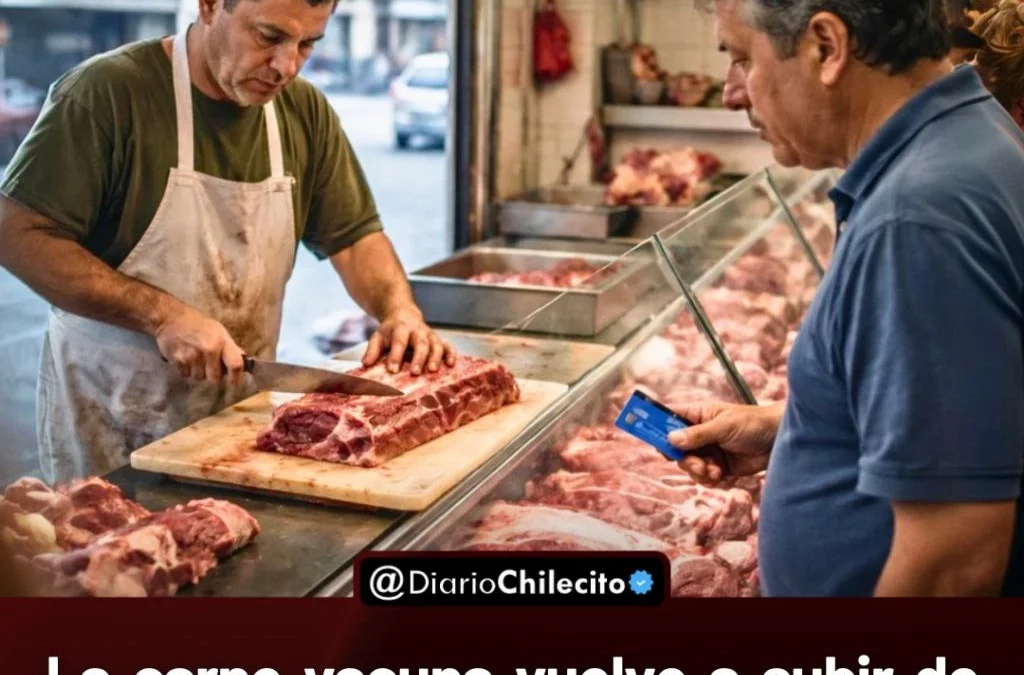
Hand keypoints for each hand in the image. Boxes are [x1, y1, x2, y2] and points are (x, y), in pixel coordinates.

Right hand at [153, 302, 244, 384]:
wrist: (170, 318)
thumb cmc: (198, 324)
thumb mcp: (218, 331)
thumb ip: (229, 347)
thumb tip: (243, 361)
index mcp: (221, 342)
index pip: (235, 365)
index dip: (236, 377)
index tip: (233, 383)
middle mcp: (209, 350)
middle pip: (215, 378)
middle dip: (213, 375)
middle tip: (209, 366)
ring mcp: (192, 357)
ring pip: (199, 378)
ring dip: (198, 372)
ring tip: (195, 359)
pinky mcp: (178, 361)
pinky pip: (186, 375)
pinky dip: (186, 370)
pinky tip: (185, 358)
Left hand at [362, 305, 455, 374]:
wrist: (403, 313)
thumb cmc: (390, 331)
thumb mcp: (378, 337)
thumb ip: (372, 350)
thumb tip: (365, 365)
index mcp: (401, 328)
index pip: (399, 341)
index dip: (396, 356)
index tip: (392, 370)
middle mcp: (418, 330)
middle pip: (420, 343)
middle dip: (418, 358)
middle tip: (414, 373)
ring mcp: (430, 335)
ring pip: (436, 345)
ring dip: (436, 358)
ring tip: (432, 370)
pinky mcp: (438, 340)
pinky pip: (448, 346)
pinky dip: (451, 354)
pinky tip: (451, 364)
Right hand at [667, 400, 782, 485]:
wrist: (780, 441)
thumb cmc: (754, 424)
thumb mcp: (724, 426)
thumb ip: (698, 434)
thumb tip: (671, 439)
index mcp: (699, 415)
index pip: (670, 418)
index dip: (658, 427)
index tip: (653, 439)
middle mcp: (700, 433)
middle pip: (676, 448)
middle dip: (684, 458)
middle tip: (697, 464)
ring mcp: (709, 451)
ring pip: (689, 465)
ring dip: (698, 471)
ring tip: (715, 471)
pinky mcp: (719, 467)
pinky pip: (703, 477)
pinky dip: (708, 479)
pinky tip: (721, 475)